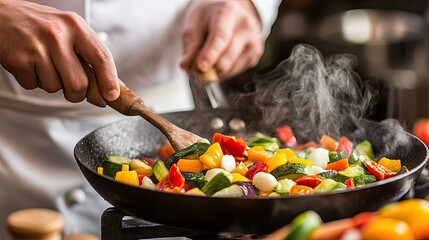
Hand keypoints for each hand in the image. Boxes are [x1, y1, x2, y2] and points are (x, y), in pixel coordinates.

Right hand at [0, 0, 119, 101]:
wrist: (1, 15)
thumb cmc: (40, 26)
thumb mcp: (70, 31)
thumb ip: (90, 55)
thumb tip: (114, 86)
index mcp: (76, 26)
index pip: (101, 57)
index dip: (109, 80)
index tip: (112, 96)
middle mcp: (57, 34)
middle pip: (79, 83)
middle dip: (76, 93)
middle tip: (71, 88)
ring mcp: (37, 46)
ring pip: (55, 87)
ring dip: (51, 84)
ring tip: (44, 65)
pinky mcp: (19, 59)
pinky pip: (34, 85)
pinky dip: (32, 80)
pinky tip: (29, 63)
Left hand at [180, 0, 263, 79]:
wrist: (230, 10)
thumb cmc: (210, 15)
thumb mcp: (194, 21)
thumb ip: (190, 44)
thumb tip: (186, 66)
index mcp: (228, 12)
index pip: (220, 37)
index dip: (210, 54)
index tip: (201, 67)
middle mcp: (246, 26)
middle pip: (227, 58)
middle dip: (208, 69)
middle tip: (195, 69)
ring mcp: (254, 41)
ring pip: (230, 69)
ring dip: (215, 72)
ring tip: (209, 58)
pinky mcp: (256, 54)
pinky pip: (236, 72)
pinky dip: (225, 72)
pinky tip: (221, 58)